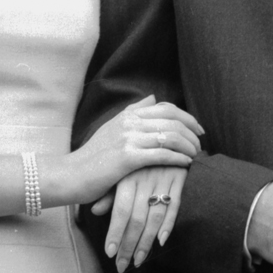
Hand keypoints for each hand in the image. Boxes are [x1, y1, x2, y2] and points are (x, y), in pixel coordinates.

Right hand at [71, 97, 201, 203]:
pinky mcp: (128, 158)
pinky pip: (162, 154)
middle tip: (201, 144)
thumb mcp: (112, 127)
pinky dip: (179, 158)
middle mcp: (130, 122)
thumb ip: (133, 111)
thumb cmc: (94, 155)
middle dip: (192, 132)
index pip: (166, 108)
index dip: (187, 118)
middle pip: (173, 121)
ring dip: (188, 146)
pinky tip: (186, 164)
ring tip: (195, 155)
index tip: (198, 129)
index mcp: (128, 114)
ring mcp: (129, 139)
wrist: (71, 174)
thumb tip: (152, 97)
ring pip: (170, 137)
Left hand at [91, 165, 185, 272]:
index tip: (110, 253)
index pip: (120, 210)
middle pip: (137, 218)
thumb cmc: (142, 160)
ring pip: (155, 216)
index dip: (115, 233)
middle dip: (128, 245)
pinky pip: (175, 206)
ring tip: (138, 261)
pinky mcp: (180, 180)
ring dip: (146, 242)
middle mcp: (145, 178)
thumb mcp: (124, 172)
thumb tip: (95, 211)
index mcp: (128, 176)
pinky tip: (161, 242)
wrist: (171, 139)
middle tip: (122, 266)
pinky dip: (169, 225)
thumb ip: (111, 193)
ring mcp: (164, 179)